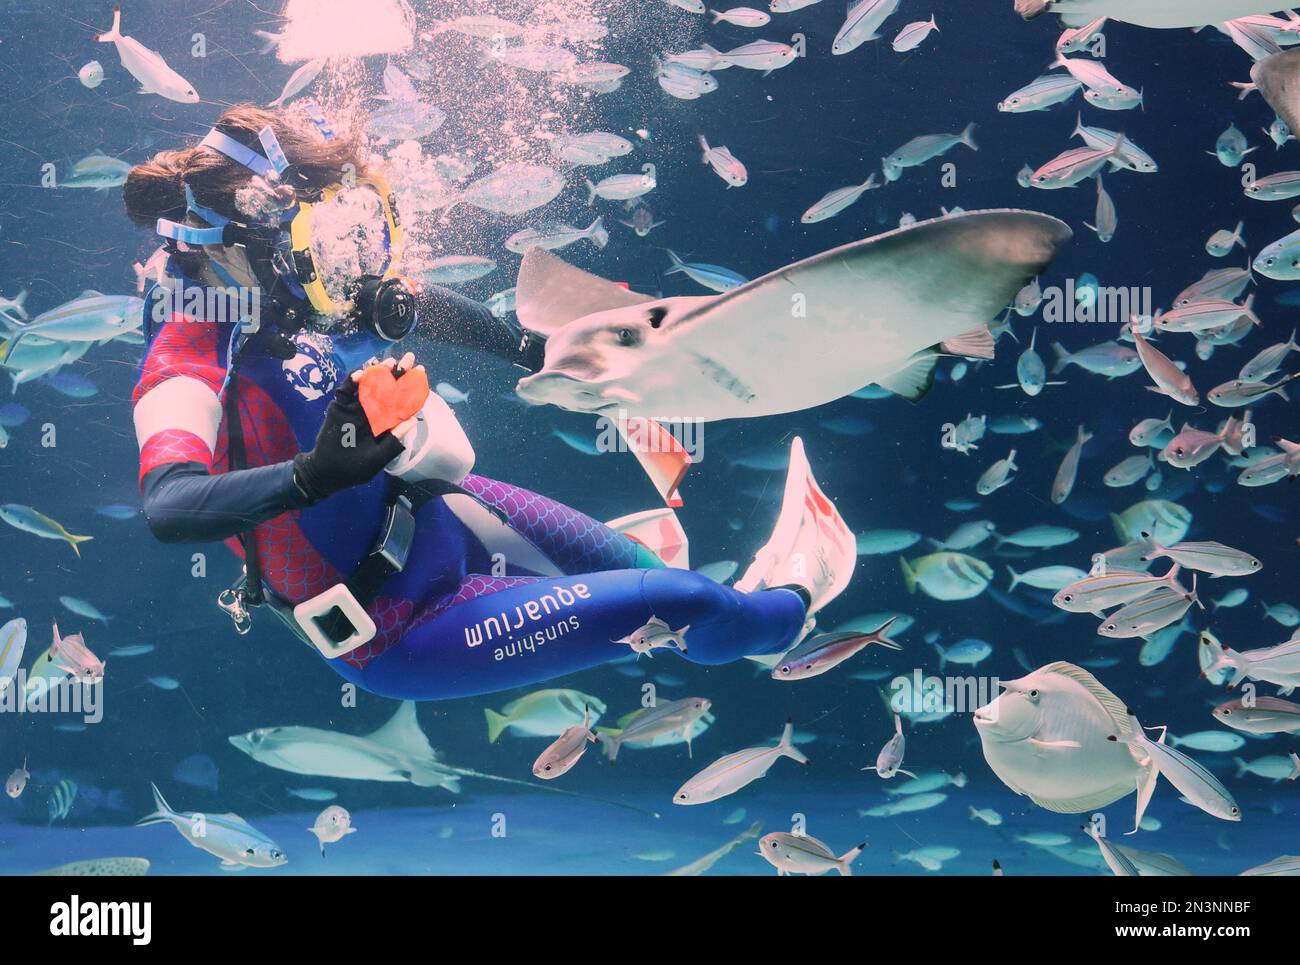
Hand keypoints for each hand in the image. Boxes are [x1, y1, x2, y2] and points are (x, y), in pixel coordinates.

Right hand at [292, 355, 420, 502]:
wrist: (326, 472)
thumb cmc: (355, 469)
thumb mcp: (377, 459)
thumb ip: (393, 441)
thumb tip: (413, 421)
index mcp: (386, 424)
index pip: (402, 402)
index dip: (411, 388)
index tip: (421, 372)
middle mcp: (374, 412)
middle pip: (388, 389)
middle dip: (398, 373)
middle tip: (409, 358)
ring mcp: (357, 408)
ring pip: (369, 385)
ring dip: (378, 372)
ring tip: (388, 362)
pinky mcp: (340, 406)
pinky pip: (347, 390)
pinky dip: (353, 381)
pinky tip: (361, 374)